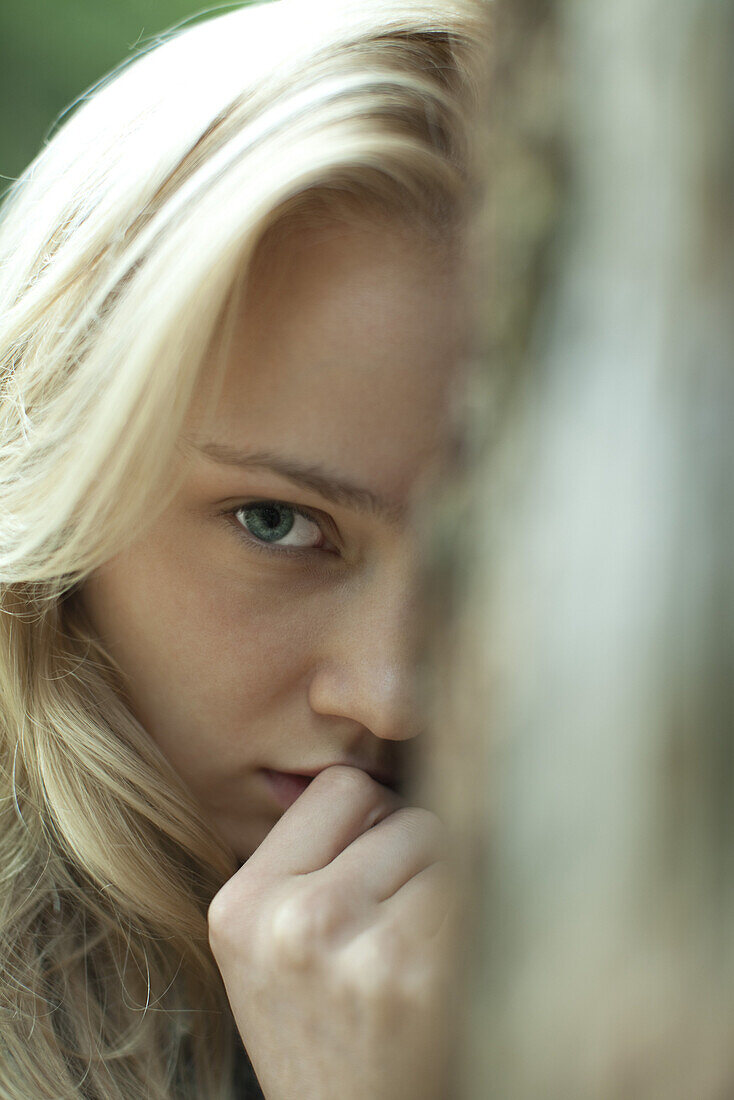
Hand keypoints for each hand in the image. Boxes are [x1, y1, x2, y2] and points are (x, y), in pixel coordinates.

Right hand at [207, 765, 460, 1099]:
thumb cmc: (321, 1034)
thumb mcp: (269, 947)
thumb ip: (305, 861)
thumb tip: (381, 772)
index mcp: (244, 906)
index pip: (341, 788)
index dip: (372, 819)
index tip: (376, 863)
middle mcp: (295, 922)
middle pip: (401, 813)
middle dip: (414, 854)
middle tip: (401, 919)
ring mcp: (361, 949)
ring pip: (445, 845)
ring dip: (448, 884)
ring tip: (421, 947)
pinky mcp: (423, 978)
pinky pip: (477, 891)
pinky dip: (479, 916)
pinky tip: (449, 966)